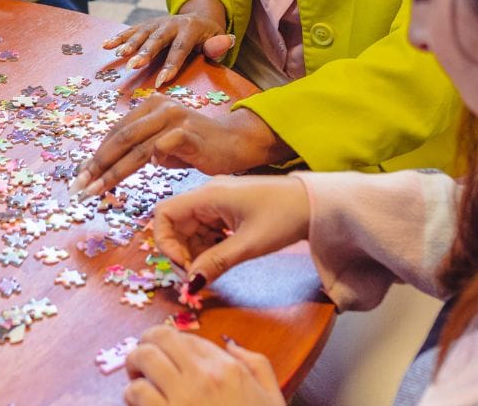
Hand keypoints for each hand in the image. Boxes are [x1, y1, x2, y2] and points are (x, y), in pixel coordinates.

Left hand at [71, 97, 293, 196]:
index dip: (96, 155)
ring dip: (111, 171)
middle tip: (79, 186)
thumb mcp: (164, 144)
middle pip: (120, 138)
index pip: (116, 132)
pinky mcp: (189, 133)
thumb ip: (140, 149)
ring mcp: (174, 118)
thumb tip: (108, 166)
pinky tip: (132, 178)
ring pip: (134, 147)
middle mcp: (159, 107)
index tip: (80, 177)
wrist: (236, 142)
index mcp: (149, 106)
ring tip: (95, 190)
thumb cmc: (198, 146)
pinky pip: (162, 147)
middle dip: (96, 165)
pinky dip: (146, 161)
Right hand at [103, 12, 233, 88]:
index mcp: (190, 28)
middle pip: (157, 39)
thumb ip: (219, 44)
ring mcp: (157, 22)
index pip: (180, 49)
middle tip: (133, 66)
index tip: (161, 82)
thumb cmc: (208, 37)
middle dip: (145, 52)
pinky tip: (106, 46)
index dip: (171, 65)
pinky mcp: (146, 24)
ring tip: (118, 56)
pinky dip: (118, 37)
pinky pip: (131, 30)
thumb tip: (224, 43)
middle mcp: (171, 23)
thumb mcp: (218, 39)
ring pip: (142, 33)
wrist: (198, 17)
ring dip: (129, 44)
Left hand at [123, 327, 282, 405]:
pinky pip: (136, 394)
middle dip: (146, 343)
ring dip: (135, 367)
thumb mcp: (272, 399)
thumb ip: (256, 365)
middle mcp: (203, 378)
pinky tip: (138, 404)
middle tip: (144, 360)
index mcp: (229, 370)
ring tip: (138, 380)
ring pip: (143, 359)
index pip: (186, 336)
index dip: (172, 344)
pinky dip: (132, 395)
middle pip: (159, 337)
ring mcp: (181, 400)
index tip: (168, 356)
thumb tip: (230, 344)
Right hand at [151, 175, 309, 284]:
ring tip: (214, 269)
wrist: (313, 202)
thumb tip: (191, 284)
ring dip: (195, 251)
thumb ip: (216, 262)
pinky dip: (208, 246)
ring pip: (190, 228)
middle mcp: (207, 194)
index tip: (184, 266)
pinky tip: (223, 257)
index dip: (165, 242)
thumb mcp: (249, 244)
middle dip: (181, 252)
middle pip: (176, 224)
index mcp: (207, 195)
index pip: (164, 213)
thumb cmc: (284, 216)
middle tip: (198, 276)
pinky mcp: (227, 208)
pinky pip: (205, 229)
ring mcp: (217, 201)